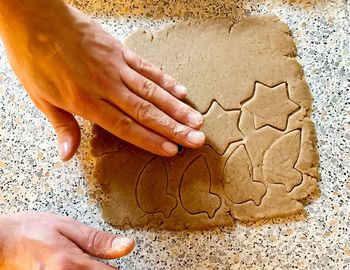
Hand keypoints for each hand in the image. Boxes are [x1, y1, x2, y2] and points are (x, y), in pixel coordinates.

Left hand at [0, 1, 204, 160]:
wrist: (35, 17)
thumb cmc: (34, 58)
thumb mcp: (40, 98)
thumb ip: (62, 127)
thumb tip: (67, 156)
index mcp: (86, 102)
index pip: (126, 126)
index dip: (150, 140)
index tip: (172, 151)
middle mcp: (107, 86)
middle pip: (147, 112)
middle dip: (174, 128)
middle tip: (197, 140)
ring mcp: (116, 67)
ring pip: (152, 91)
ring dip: (177, 108)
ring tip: (197, 121)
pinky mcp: (120, 51)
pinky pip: (147, 68)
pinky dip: (165, 80)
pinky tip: (181, 90)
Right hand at [0, 211, 133, 268]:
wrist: (1, 240)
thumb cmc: (31, 230)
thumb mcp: (68, 227)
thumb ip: (99, 240)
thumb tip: (127, 245)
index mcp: (71, 264)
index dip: (117, 269)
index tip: (115, 264)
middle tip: (96, 262)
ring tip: (87, 263)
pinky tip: (78, 267)